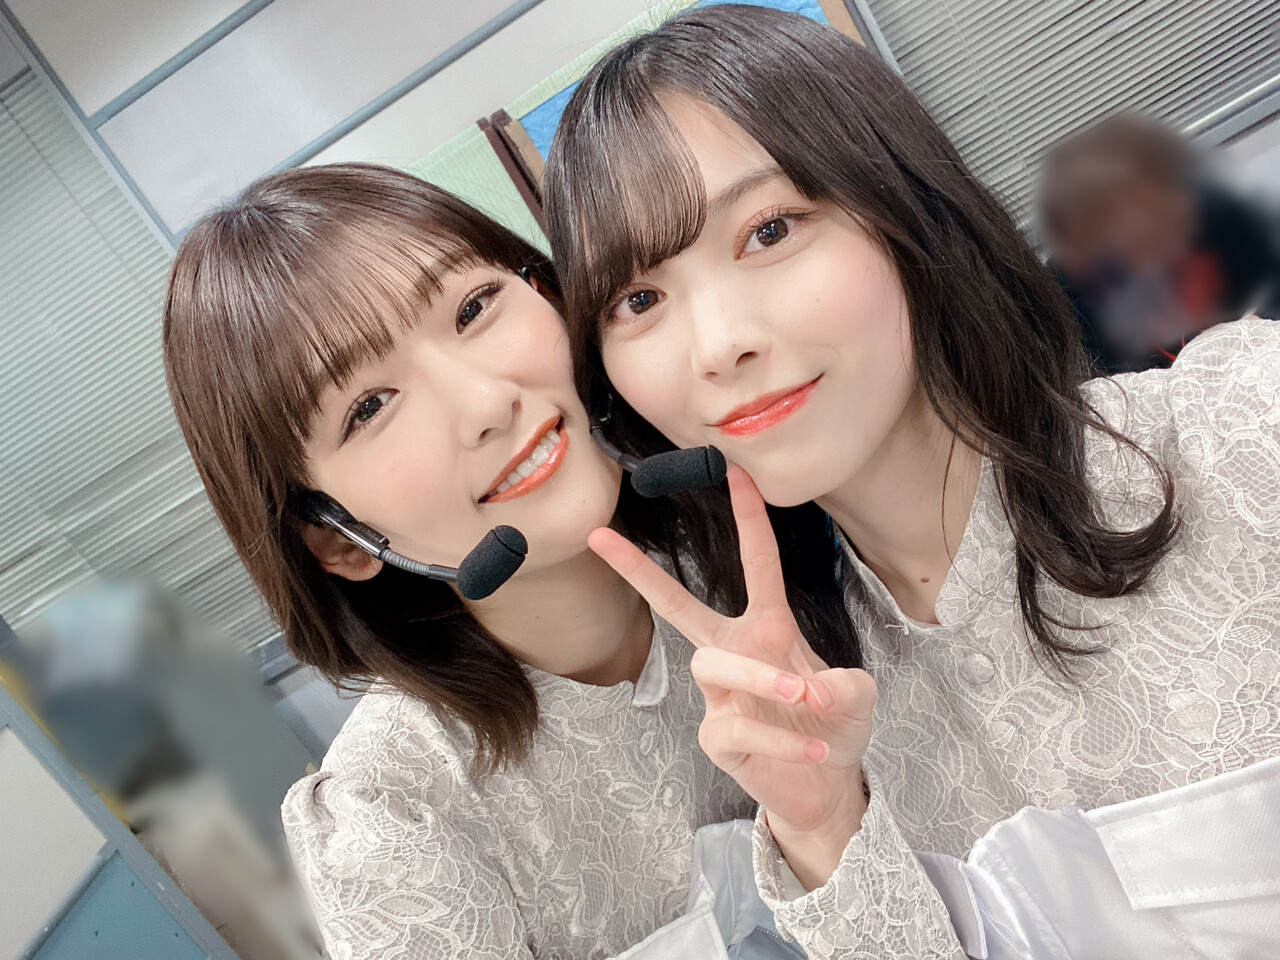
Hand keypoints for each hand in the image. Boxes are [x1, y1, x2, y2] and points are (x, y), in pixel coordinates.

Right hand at [589, 466, 875, 887]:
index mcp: (768, 627)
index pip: (757, 565)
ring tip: (807, 698)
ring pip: (714, 663)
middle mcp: (733, 652)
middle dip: (640, 571)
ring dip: (764, 677)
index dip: (749, 520)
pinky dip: (782, 737)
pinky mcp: (717, 737)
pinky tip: (813, 747)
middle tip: (601, 537)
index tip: (737, 474)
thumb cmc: (834, 725)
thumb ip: (843, 683)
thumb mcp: (857, 694)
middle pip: (678, 606)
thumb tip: (809, 692)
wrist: (827, 784)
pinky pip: (737, 725)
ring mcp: (719, 694)